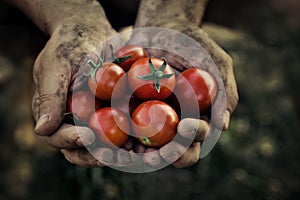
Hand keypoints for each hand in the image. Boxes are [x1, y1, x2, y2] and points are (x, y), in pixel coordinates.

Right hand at [31, 14, 135, 166]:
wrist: (91, 31)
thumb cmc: (68, 45)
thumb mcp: (55, 67)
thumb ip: (49, 98)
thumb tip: (42, 130)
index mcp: (55, 115)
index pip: (59, 137)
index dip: (72, 141)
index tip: (88, 136)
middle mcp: (74, 122)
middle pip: (82, 150)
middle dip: (98, 155)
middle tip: (115, 155)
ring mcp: (95, 119)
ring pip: (104, 145)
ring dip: (119, 152)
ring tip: (134, 152)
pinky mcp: (114, 113)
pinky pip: (123, 130)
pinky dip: (133, 137)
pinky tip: (145, 139)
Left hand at [129, 24, 237, 167]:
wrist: (164, 26)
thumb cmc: (194, 44)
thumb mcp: (215, 63)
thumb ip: (224, 93)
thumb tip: (222, 126)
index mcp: (196, 118)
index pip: (196, 139)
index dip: (192, 139)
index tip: (184, 127)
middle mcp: (174, 123)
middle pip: (172, 150)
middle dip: (165, 156)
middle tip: (156, 157)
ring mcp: (151, 118)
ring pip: (147, 145)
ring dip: (139, 153)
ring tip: (133, 153)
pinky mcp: (130, 108)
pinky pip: (124, 125)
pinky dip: (120, 134)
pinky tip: (115, 136)